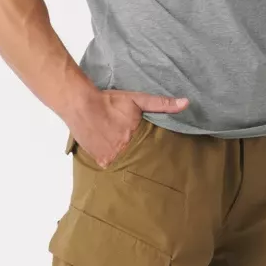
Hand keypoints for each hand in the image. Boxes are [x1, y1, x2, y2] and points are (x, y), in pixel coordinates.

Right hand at [68, 91, 188, 168]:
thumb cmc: (108, 101)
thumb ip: (162, 103)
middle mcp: (125, 150)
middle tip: (145, 157)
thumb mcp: (137, 99)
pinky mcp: (100, 160)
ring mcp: (112, 157)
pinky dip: (114, 161)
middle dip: (143, 158)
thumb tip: (186, 103)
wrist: (80, 104)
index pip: (153, 150)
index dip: (156, 151)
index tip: (161, 155)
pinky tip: (116, 155)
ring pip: (126, 165)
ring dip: (128, 161)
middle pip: (140, 160)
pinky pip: (112, 166)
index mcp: (137, 137)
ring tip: (128, 155)